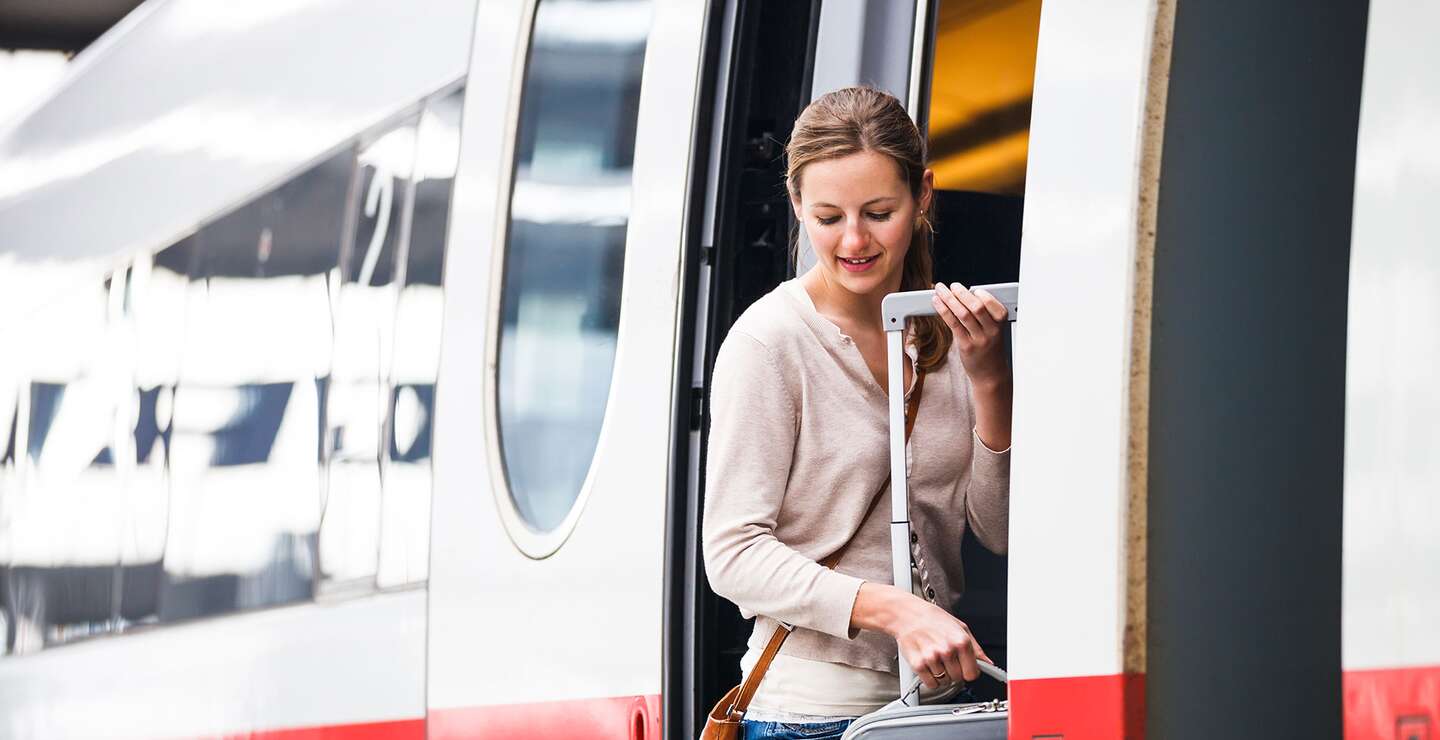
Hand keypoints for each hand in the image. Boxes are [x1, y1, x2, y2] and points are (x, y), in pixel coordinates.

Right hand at [851, 583, 992, 689]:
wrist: (906, 614)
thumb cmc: (932, 619)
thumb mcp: (960, 627)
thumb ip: (976, 648)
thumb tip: (988, 663)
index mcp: (961, 641)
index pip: (973, 674)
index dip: (968, 671)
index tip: (964, 667)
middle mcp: (947, 650)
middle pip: (958, 679)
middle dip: (953, 672)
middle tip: (945, 659)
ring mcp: (932, 658)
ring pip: (944, 682)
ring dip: (940, 674)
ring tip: (934, 658)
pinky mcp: (918, 664)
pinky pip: (930, 684)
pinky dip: (929, 678)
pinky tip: (927, 664)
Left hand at [932, 282, 1008, 388]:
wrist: (991, 375)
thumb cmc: (991, 349)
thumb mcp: (995, 330)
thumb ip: (985, 315)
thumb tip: (966, 295)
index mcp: (1001, 323)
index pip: (991, 303)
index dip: (980, 293)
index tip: (972, 289)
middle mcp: (991, 331)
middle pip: (976, 306)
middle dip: (961, 293)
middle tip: (952, 285)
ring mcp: (978, 339)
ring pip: (962, 314)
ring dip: (949, 299)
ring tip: (940, 290)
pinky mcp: (966, 346)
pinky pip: (953, 324)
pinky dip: (943, 311)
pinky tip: (937, 303)